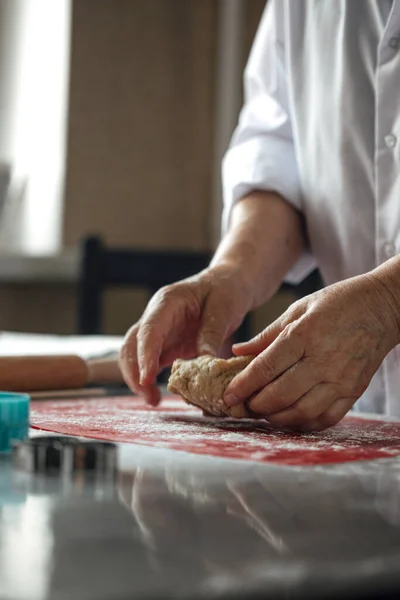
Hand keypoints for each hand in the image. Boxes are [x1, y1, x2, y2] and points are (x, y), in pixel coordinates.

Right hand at [119, 264, 253, 404]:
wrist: (228, 284)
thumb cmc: (226, 290)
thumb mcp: (224, 308)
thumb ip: (211, 334)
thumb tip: (204, 362)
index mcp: (167, 302)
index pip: (149, 330)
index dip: (145, 355)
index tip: (146, 379)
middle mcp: (156, 316)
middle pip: (132, 345)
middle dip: (135, 372)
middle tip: (149, 398)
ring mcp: (158, 330)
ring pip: (135, 355)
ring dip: (139, 378)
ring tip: (153, 401)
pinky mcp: (165, 343)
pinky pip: (151, 362)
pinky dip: (150, 379)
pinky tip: (158, 395)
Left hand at [224, 274, 399, 431]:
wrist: (382, 309)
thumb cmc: (337, 304)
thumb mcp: (298, 309)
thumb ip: (267, 335)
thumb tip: (237, 352)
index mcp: (305, 334)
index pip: (266, 367)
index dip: (243, 385)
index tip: (228, 396)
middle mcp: (323, 360)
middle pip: (281, 395)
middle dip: (256, 406)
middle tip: (244, 405)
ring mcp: (340, 380)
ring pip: (301, 412)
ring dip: (277, 418)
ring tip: (264, 412)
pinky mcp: (353, 392)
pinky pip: (325, 418)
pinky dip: (303, 423)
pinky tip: (290, 416)